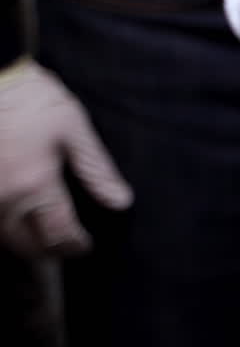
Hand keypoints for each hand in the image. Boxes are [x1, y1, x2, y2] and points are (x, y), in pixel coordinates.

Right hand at [0, 59, 131, 257]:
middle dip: (49, 250)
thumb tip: (120, 201)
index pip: (60, 235)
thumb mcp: (72, 128)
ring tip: (42, 234)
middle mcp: (5, 198)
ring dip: (24, 241)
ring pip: (4, 236)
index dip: (76, 245)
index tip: (85, 244)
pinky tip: (17, 215)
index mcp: (36, 186)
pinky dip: (4, 224)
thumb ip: (96, 169)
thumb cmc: (28, 95)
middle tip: (66, 244)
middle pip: (28, 246)